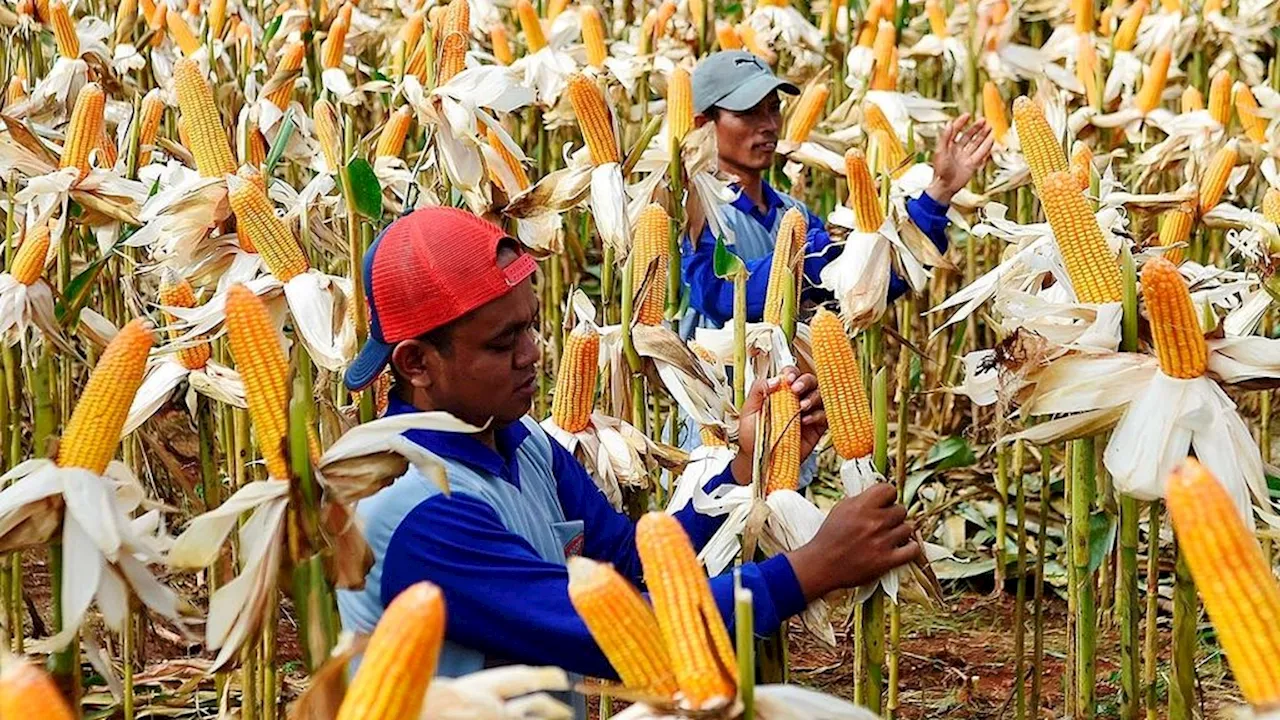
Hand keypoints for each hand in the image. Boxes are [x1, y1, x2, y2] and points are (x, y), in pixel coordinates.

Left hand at [731, 367, 826, 484]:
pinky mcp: (816, 428)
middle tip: (796, 390)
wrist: (758, 460)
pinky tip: (806, 421)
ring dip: (813, 398)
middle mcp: (796, 399)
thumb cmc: (752, 435)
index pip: (791, 374)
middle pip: (810, 381)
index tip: (787, 381)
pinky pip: (826, 416)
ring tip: (801, 407)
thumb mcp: (749, 410)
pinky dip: (818, 416)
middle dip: (805, 382)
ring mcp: (808, 413)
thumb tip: (774, 379)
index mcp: (780, 392)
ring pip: (821, 396)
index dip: (792, 374)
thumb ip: (758, 391)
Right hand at [786, 483, 920, 599]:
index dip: (888, 496)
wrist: (822, 565)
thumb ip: (862, 500)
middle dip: (893, 516)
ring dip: (899, 532)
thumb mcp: (841, 509)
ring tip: (888, 537)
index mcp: (861, 506)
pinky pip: (913, 550)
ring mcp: (883, 541)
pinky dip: (910, 548)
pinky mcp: (887, 560)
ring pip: (907, 528)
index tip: (885, 503)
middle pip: (901, 510)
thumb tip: (881, 496)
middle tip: (883, 523)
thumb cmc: (830, 537)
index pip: (889, 489)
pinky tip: (901, 548)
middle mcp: (874, 522)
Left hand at [925, 113, 994, 204]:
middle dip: (976, 128)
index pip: (955, 131)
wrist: (945, 187)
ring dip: (983, 135)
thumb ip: (945, 137)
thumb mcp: (940, 151)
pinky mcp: (972, 164)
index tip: (967, 115)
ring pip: (976, 144)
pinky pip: (981, 153)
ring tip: (989, 127)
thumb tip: (948, 124)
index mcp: (948, 146)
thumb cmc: (940, 171)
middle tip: (983, 120)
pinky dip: (986, 147)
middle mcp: (958, 150)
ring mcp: (965, 157)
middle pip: (968, 136)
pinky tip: (991, 140)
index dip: (961, 122)